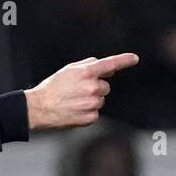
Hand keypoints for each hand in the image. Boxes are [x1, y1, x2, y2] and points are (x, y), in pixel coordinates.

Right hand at [25, 53, 139, 130]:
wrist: (40, 108)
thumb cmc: (53, 87)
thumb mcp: (69, 70)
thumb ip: (89, 66)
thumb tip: (107, 68)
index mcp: (87, 73)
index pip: (110, 64)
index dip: (124, 60)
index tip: (134, 58)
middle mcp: (93, 87)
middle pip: (105, 87)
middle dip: (95, 88)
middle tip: (78, 91)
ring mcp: (93, 103)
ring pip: (101, 100)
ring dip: (91, 100)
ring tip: (74, 101)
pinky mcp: (91, 117)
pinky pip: (95, 113)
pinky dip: (87, 112)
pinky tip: (75, 110)